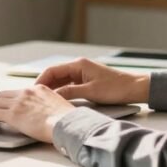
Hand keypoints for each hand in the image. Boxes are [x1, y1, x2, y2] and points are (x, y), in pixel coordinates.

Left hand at [0, 86, 74, 142]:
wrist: (67, 123)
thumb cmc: (67, 120)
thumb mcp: (57, 106)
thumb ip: (46, 106)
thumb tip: (41, 115)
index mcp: (38, 89)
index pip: (15, 92)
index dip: (4, 99)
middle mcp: (26, 92)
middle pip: (1, 94)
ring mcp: (19, 102)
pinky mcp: (14, 114)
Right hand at [35, 57, 149, 104]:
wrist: (134, 88)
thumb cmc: (115, 88)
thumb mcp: (91, 92)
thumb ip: (70, 92)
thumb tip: (52, 96)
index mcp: (78, 65)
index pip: (52, 70)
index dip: (41, 81)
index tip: (32, 91)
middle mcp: (78, 67)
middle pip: (55, 75)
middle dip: (44, 86)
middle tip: (34, 98)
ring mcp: (82, 74)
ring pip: (61, 81)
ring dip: (52, 89)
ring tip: (43, 101)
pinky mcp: (86, 81)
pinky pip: (69, 85)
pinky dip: (62, 92)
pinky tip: (57, 100)